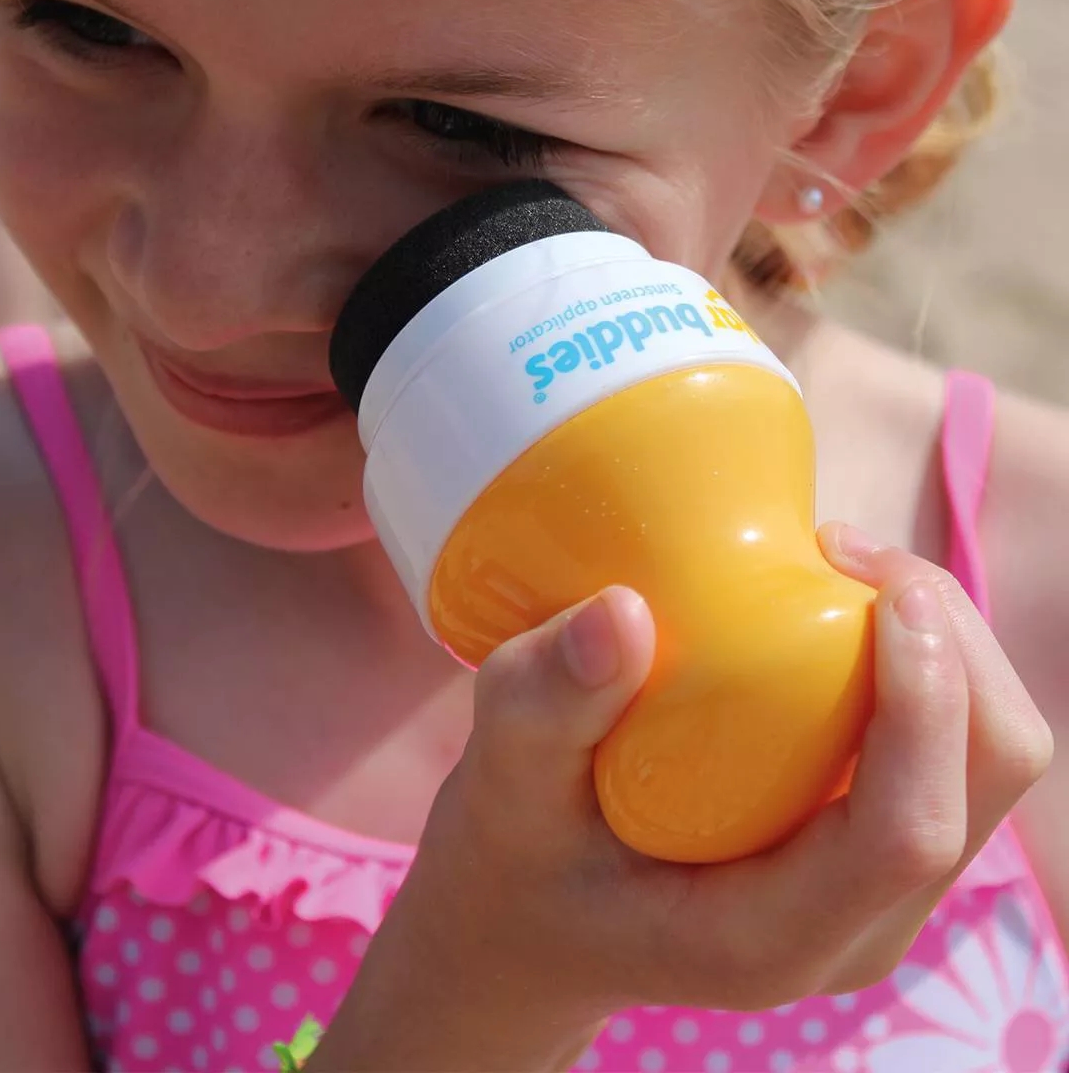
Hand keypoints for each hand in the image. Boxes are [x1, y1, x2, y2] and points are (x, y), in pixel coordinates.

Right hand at [313, 524, 1052, 1070]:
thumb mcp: (499, 780)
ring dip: (945, 641)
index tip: (872, 586)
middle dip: (953, 644)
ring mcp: (873, 891)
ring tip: (838, 565)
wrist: (533, 919)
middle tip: (843, 551)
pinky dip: (921, 661)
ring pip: (990, 756)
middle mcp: (852, 928)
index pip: (904, 833)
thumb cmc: (515, 857)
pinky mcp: (870, 847)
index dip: (923, 701)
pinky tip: (831, 611)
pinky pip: (951, 744)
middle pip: (988, 776)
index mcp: (768, 937)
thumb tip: (622, 611)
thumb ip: (545, 705)